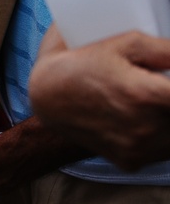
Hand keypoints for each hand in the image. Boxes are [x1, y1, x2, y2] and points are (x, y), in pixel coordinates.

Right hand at [30, 27, 169, 170]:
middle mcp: (145, 127)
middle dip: (168, 98)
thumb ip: (163, 49)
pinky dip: (158, 136)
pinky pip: (161, 150)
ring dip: (167, 117)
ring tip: (147, 102)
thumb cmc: (79, 64)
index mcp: (145, 95)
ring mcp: (138, 148)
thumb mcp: (121, 42)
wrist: (45, 96)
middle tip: (155, 85)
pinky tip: (142, 120)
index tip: (166, 81)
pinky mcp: (130, 160)